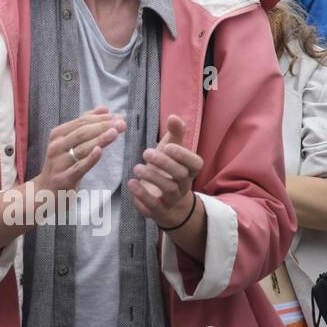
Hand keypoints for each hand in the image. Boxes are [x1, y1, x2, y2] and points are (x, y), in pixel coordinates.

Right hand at [32, 106, 123, 196]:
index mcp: (58, 135)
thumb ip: (84, 125)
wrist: (44, 191)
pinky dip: (90, 159)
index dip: (100, 118)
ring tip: (116, 132)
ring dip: (100, 139)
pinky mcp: (64, 178)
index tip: (119, 116)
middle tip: (121, 123)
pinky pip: (79, 167)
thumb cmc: (61, 164)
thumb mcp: (68, 142)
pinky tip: (100, 151)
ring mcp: (59, 163)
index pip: (81, 122)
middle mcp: (56, 146)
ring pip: (82, 148)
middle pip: (82, 133)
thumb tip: (104, 108)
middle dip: (103, 126)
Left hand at [127, 114, 203, 228]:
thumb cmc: (168, 169)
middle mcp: (183, 185)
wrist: (167, 202)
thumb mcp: (172, 150)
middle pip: (180, 175)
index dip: (183, 155)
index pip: (195, 163)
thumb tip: (174, 116)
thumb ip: (175, 134)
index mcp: (189, 169)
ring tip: (136, 167)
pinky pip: (153, 206)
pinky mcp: (158, 210)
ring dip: (151, 177)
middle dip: (164, 163)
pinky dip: (142, 195)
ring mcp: (172, 199)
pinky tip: (131, 184)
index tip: (168, 146)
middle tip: (146, 153)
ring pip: (167, 190)